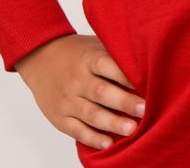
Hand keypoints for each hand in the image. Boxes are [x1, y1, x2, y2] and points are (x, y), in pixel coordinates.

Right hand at [15, 33, 145, 150]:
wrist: (40, 57)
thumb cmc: (78, 53)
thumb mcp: (95, 46)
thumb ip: (116, 54)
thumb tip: (150, 64)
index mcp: (89, 59)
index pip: (108, 66)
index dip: (127, 76)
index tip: (147, 85)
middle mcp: (77, 80)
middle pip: (101, 92)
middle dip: (124, 102)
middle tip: (144, 110)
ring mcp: (67, 100)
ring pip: (91, 114)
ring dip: (112, 123)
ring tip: (132, 130)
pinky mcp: (59, 117)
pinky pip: (76, 130)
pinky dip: (92, 138)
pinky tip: (108, 143)